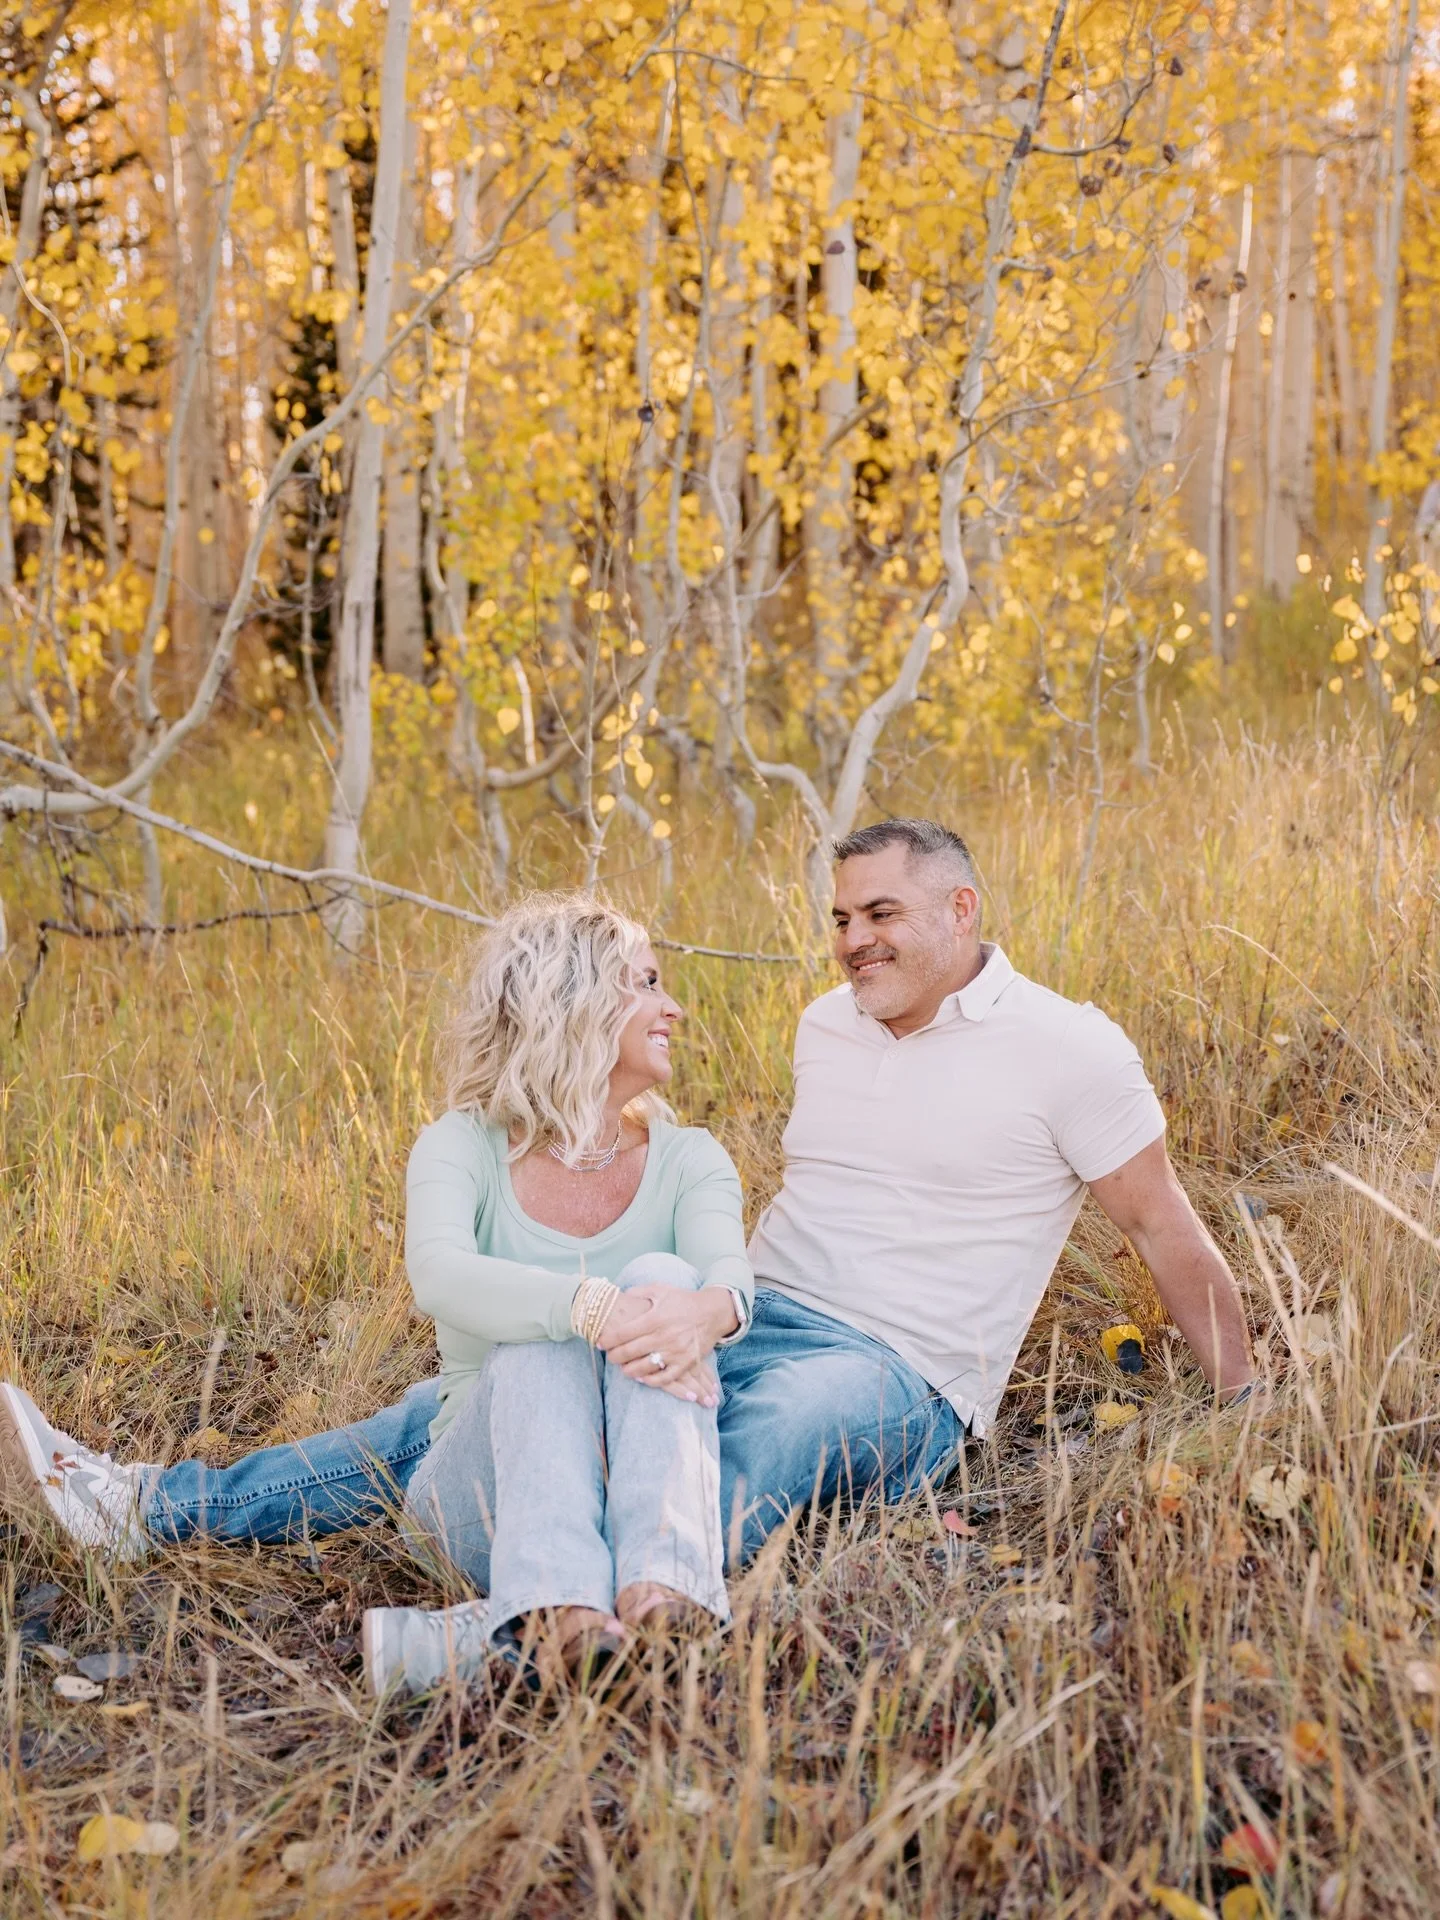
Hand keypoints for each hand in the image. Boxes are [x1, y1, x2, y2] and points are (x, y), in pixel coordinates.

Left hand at [597, 1286, 733, 1406]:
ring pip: (645, 1368)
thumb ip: (639, 1292)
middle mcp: (664, 1336)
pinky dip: (651, 1381)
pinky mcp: (686, 1362)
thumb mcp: (661, 1290)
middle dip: (615, 1357)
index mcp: (655, 1317)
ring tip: (624, 1368)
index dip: (608, 1340)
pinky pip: (665, 1378)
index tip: (600, 1343)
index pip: (624, 1333)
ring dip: (630, 1370)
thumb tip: (620, 1295)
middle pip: (630, 1352)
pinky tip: (642, 1378)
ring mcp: (675, 1351)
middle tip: (609, 1357)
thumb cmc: (683, 1301)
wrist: (712, 1312)